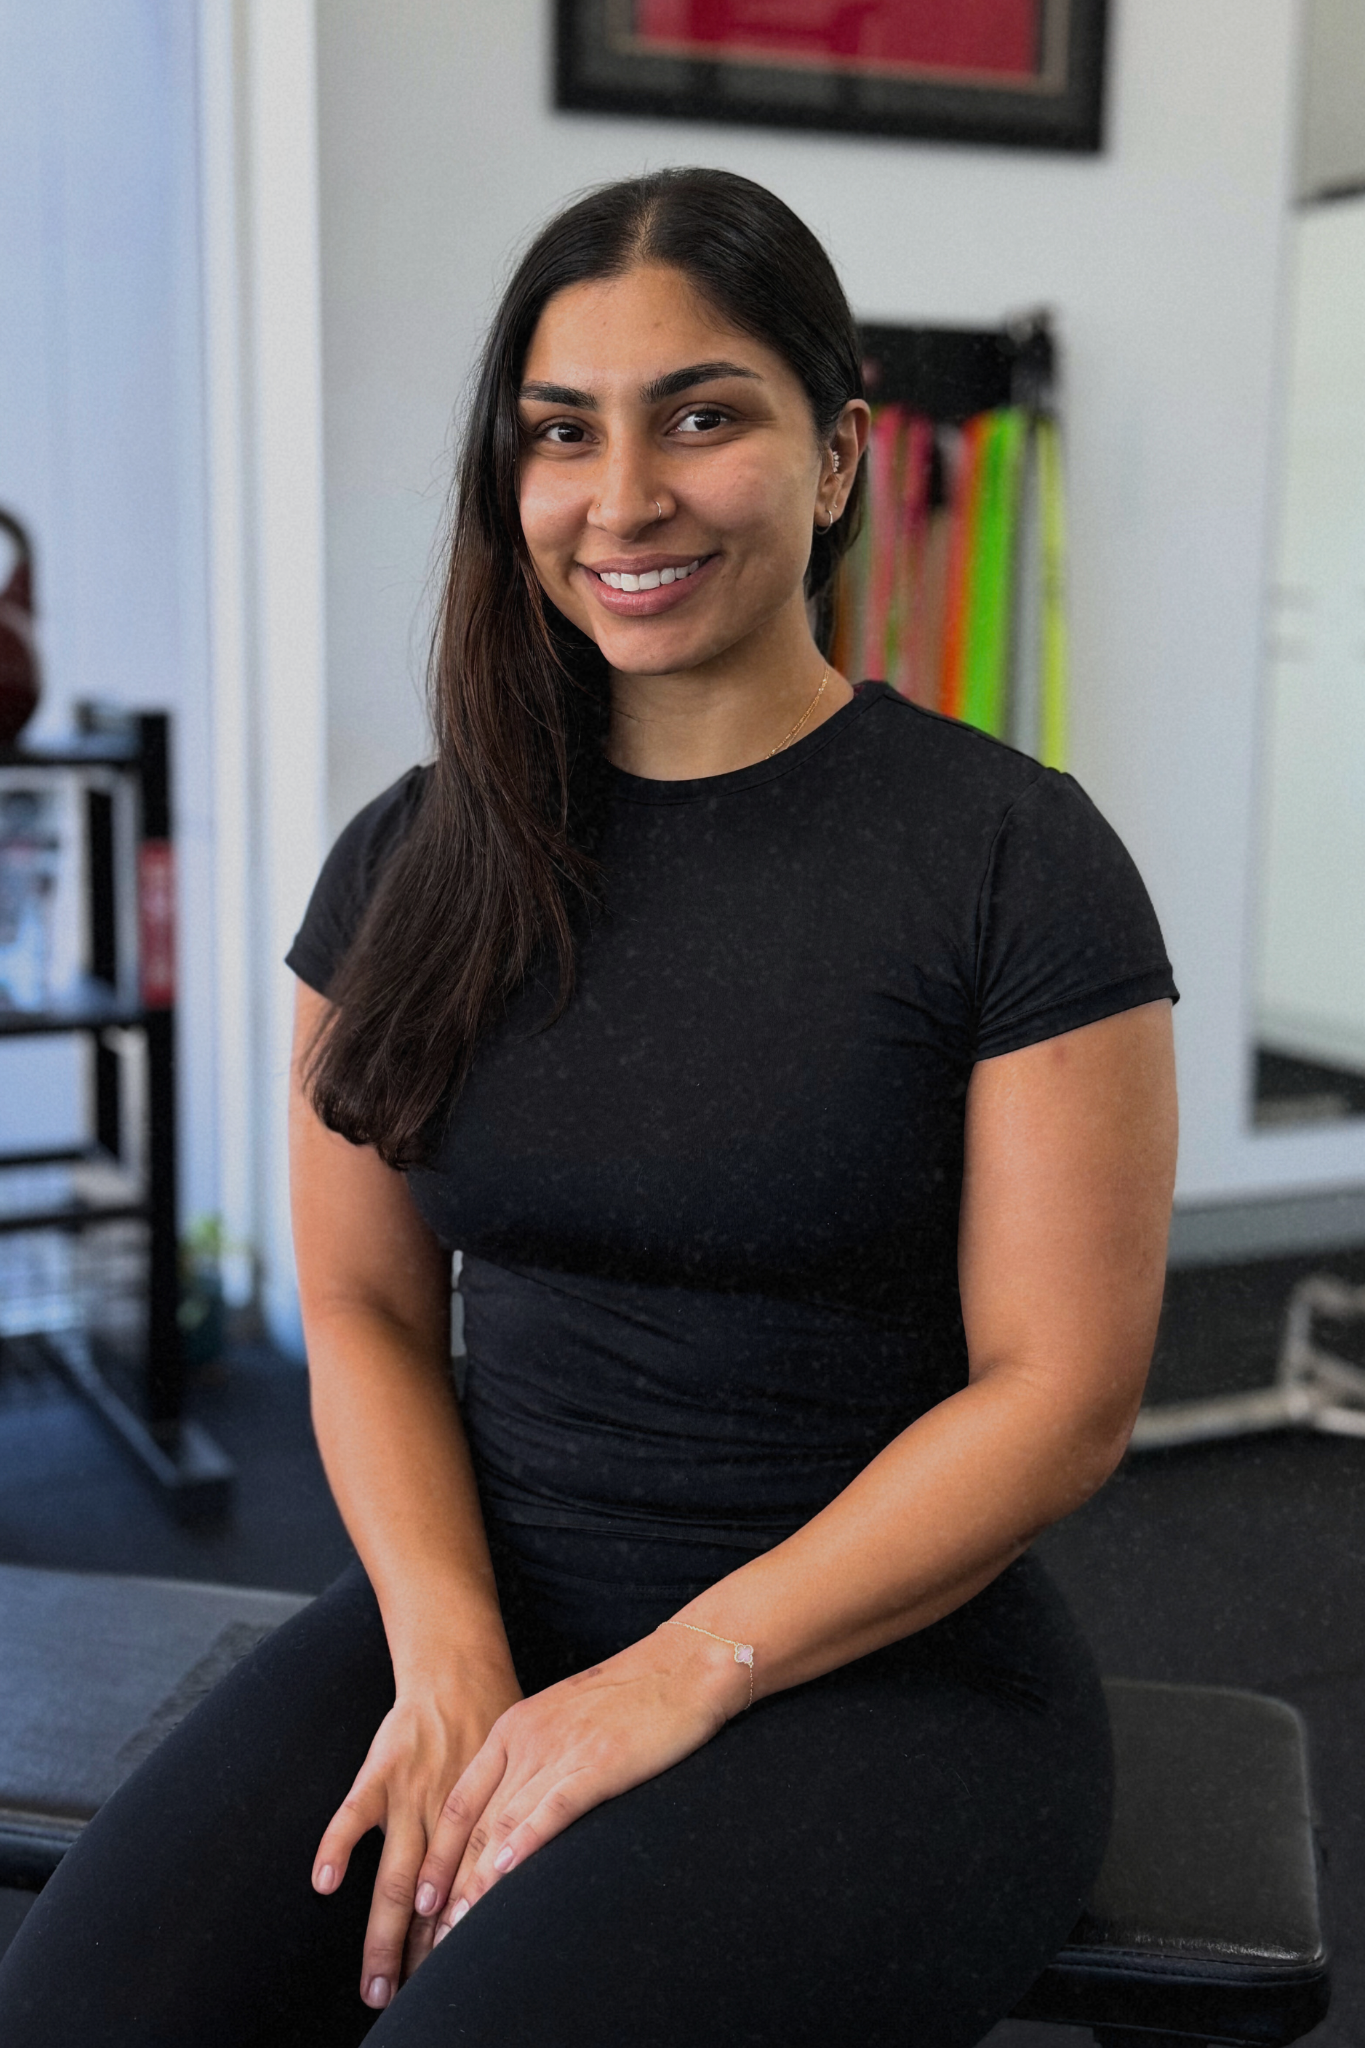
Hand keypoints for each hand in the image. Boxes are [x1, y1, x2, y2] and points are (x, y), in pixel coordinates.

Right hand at [311, 1663, 522, 2010]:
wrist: (459, 1673)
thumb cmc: (491, 1731)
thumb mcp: (515, 1781)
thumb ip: (509, 1825)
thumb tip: (521, 1873)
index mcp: (475, 1827)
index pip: (463, 1900)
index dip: (453, 1944)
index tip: (450, 1986)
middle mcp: (443, 1821)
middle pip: (428, 1903)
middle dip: (416, 1959)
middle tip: (404, 2005)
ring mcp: (410, 1799)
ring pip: (394, 1878)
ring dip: (385, 1933)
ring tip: (376, 1984)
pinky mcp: (380, 1772)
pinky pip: (354, 1812)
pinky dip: (338, 1844)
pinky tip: (325, 1881)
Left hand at [417, 1626, 747, 1940]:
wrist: (685, 1663)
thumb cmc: (632, 1697)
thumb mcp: (566, 1721)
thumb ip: (537, 1760)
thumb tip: (515, 1815)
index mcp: (514, 1729)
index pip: (460, 1804)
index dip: (436, 1857)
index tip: (420, 1904)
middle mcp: (527, 1740)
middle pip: (475, 1825)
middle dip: (450, 1886)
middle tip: (430, 1937)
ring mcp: (562, 1750)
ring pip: (505, 1824)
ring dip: (478, 1883)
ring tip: (458, 1932)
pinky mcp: (599, 1762)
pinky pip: (553, 1807)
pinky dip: (527, 1842)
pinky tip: (508, 1874)